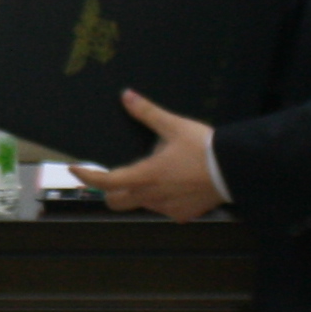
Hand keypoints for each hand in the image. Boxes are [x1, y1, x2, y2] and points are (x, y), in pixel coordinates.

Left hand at [70, 90, 224, 222]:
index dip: (86, 176)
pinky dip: (161, 198)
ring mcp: (166, 208)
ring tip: (154, 173)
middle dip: (109, 189)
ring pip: (139, 204)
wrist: (235, 169)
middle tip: (113, 174)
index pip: (104, 181)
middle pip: (115, 200)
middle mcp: (151, 196)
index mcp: (144, 175)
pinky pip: (162, 208)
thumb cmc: (204, 148)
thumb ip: (147, 113)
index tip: (75, 169)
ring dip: (137, 192)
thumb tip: (127, 96)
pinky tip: (174, 184)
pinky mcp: (182, 214)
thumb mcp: (173, 126)